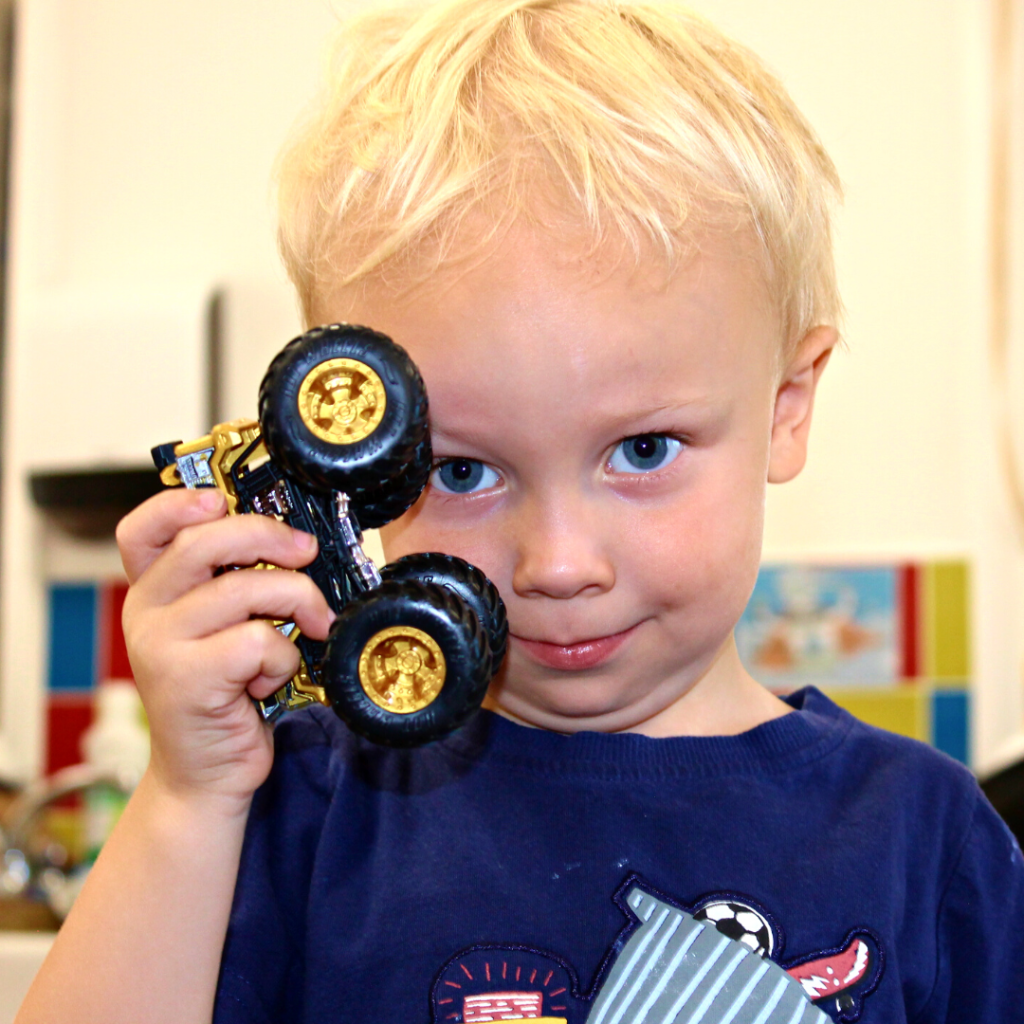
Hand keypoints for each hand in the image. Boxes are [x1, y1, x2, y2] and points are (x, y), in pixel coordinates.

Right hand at [116, 488, 334, 808]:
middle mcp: (145, 612)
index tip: (221, 499)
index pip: (143, 528)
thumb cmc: (228, 694)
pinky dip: (283, 658)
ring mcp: (160, 646)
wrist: (207, 774)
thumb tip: (295, 538)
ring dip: (297, 603)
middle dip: (269, 536)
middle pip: (204, 542)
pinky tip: (270, 681)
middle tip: (306, 551)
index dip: (179, 503)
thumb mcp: (225, 628)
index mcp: (151, 591)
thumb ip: (238, 583)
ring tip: (310, 628)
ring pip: (245, 589)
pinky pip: (258, 641)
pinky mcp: (185, 681)